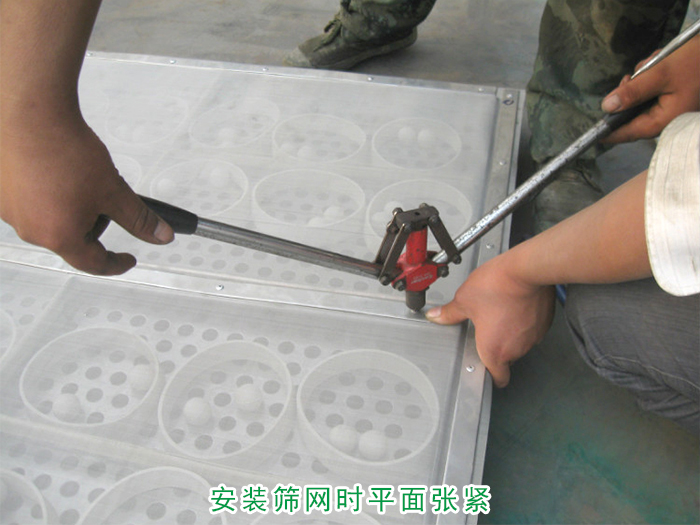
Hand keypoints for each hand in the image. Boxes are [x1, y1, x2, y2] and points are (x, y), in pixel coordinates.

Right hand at [0, 114, 173, 274]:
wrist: (31, 113)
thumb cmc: (65, 150)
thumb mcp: (114, 191)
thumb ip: (139, 219)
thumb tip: (161, 236)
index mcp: (58, 236)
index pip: (94, 263)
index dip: (116, 262)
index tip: (127, 259)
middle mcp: (29, 229)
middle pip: (73, 240)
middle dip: (94, 223)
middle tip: (103, 195)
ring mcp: (9, 211)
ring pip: (52, 220)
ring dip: (71, 207)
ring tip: (76, 176)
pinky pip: (31, 203)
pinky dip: (48, 194)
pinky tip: (54, 171)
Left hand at [426, 255, 554, 386]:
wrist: (526, 270)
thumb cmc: (497, 286)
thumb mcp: (464, 300)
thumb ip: (450, 314)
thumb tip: (436, 316)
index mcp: (495, 350)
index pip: (498, 378)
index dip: (492, 376)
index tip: (486, 370)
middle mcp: (517, 348)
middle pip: (508, 358)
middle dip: (498, 346)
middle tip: (487, 329)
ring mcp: (533, 337)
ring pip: (520, 343)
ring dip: (512, 333)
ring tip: (500, 313)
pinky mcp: (544, 323)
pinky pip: (532, 329)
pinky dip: (525, 322)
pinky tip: (515, 306)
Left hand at [602, 34, 699, 143]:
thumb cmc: (695, 61)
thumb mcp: (661, 74)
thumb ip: (633, 92)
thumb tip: (607, 107)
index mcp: (664, 120)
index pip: (629, 132)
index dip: (610, 132)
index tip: (592, 134)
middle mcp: (667, 119)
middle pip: (633, 114)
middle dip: (630, 92)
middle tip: (634, 75)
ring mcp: (671, 108)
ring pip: (641, 99)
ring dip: (642, 81)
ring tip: (654, 63)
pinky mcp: (674, 97)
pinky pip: (653, 91)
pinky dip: (652, 77)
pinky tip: (661, 62)